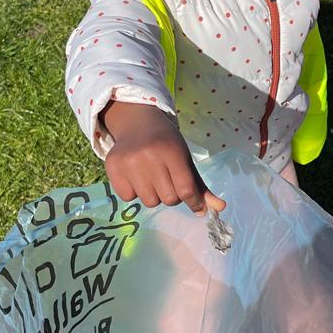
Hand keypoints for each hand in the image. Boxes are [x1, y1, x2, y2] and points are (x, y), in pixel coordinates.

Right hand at [101, 101, 225, 214]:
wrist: (137, 124)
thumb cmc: (167, 145)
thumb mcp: (186, 160)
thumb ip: (200, 186)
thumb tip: (220, 208)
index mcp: (172, 152)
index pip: (186, 189)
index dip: (194, 202)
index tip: (196, 206)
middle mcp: (150, 156)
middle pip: (168, 199)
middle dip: (171, 194)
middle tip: (167, 179)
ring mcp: (130, 163)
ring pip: (149, 201)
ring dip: (153, 194)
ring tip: (150, 177)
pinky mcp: (113, 168)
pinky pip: (128, 197)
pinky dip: (133, 192)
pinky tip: (135, 176)